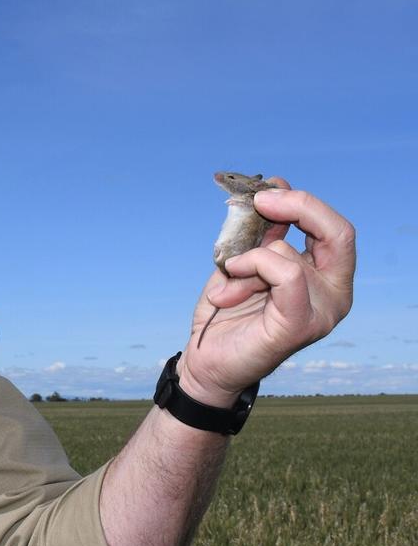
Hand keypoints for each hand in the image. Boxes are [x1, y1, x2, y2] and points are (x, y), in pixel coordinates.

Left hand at [178, 181, 355, 406]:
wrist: (206, 358)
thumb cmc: (228, 310)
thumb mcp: (245, 259)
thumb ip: (264, 231)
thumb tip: (275, 186)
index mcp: (326, 277)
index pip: (335, 228)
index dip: (303, 202)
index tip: (264, 192)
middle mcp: (334, 294)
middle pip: (339, 232)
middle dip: (298, 206)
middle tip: (258, 201)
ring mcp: (322, 312)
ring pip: (288, 254)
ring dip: (244, 259)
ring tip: (227, 283)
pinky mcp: (300, 324)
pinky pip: (285, 275)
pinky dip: (253, 266)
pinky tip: (226, 287)